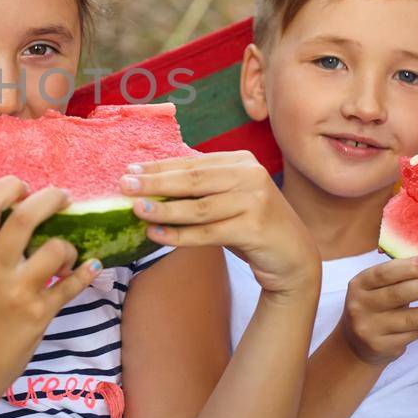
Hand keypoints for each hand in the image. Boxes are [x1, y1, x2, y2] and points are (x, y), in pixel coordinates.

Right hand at [0, 176, 102, 404]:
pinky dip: (87, 272)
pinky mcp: (38, 315)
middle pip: (25, 216)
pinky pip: (71, 285)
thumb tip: (23, 217)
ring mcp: (16, 292)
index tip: (25, 188)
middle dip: (51, 198)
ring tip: (67, 254)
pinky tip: (91, 268)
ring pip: (55, 249)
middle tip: (63, 198)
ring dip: (69, 246)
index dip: (10, 186)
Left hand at [121, 151, 317, 296]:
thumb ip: (199, 189)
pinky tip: (156, 235)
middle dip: (155, 183)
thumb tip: (148, 184)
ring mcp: (255, 201)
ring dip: (164, 210)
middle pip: (193, 180)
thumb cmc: (251, 225)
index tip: (128, 171)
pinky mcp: (255, 228)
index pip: (192, 163)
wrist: (293, 256)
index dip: (158, 167)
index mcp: (241, 161)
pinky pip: (208, 232)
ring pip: (198, 207)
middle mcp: (250, 175)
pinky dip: (179, 235)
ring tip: (136, 211)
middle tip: (124, 186)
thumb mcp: (228, 199)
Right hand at [337, 255, 417, 365]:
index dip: (410, 267)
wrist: (356, 344)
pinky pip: (416, 334)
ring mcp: (370, 328)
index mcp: (359, 284)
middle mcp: (360, 306)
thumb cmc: (375, 305)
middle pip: (399, 294)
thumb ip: (397, 275)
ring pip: (412, 318)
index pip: (384, 273)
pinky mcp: (382, 346)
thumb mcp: (375, 287)